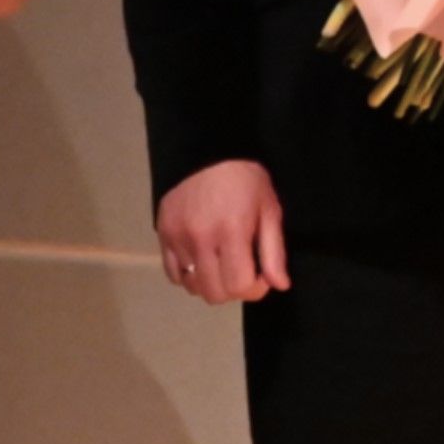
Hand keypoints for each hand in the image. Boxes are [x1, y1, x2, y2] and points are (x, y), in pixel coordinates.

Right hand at [156, 159, 292, 305]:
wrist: (206, 150)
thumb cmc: (245, 178)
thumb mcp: (269, 209)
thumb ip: (274, 251)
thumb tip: (280, 285)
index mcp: (232, 232)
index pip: (239, 286)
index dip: (255, 289)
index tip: (260, 275)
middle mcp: (201, 239)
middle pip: (214, 294)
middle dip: (233, 289)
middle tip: (241, 270)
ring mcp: (178, 238)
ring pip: (192, 286)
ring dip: (210, 283)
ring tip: (220, 263)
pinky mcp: (163, 234)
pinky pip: (172, 274)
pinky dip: (187, 275)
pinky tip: (200, 261)